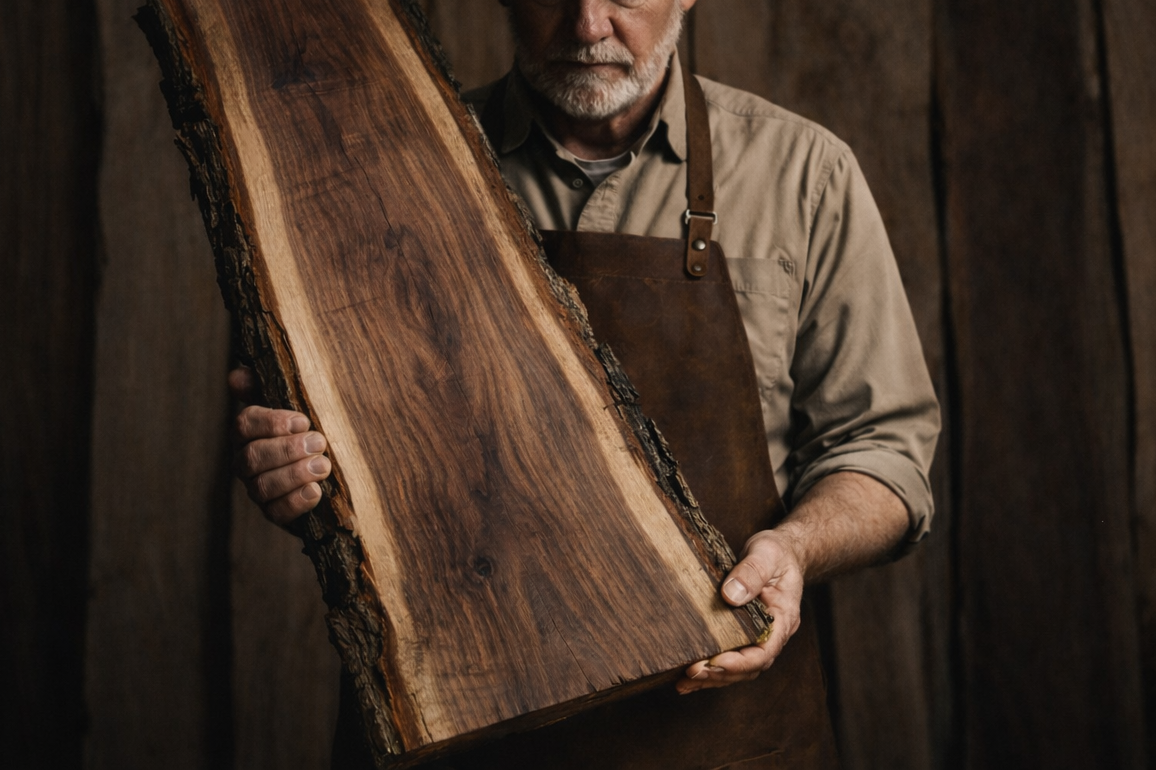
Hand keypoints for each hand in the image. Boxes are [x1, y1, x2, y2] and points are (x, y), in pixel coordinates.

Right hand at [229, 366, 330, 524]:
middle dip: (287, 450)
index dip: (271, 423)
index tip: (303, 421)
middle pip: (251, 458)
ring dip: (294, 475)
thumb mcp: (294, 401)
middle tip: (319, 443)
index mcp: (248, 432)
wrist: (332, 465)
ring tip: (324, 466)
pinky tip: (316, 491)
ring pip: (262, 486)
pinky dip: (295, 502)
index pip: (244, 425)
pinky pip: (276, 513)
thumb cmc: (308, 427)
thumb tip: (238, 375)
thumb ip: (266, 386)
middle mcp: (247, 462)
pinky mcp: (275, 512)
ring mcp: (258, 489)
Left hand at [676, 529, 803, 693]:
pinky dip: (711, 670)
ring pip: (738, 668)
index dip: (740, 662)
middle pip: (749, 666)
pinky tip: (689, 677)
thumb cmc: (776, 552)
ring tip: (685, 682)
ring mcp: (758, 637)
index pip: (765, 651)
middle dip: (720, 674)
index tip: (715, 662)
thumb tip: (731, 595)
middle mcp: (773, 634)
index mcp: (783, 618)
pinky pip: (729, 657)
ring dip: (713, 678)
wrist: (781, 552)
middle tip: (692, 673)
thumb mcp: (766, 554)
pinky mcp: (744, 634)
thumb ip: (752, 572)